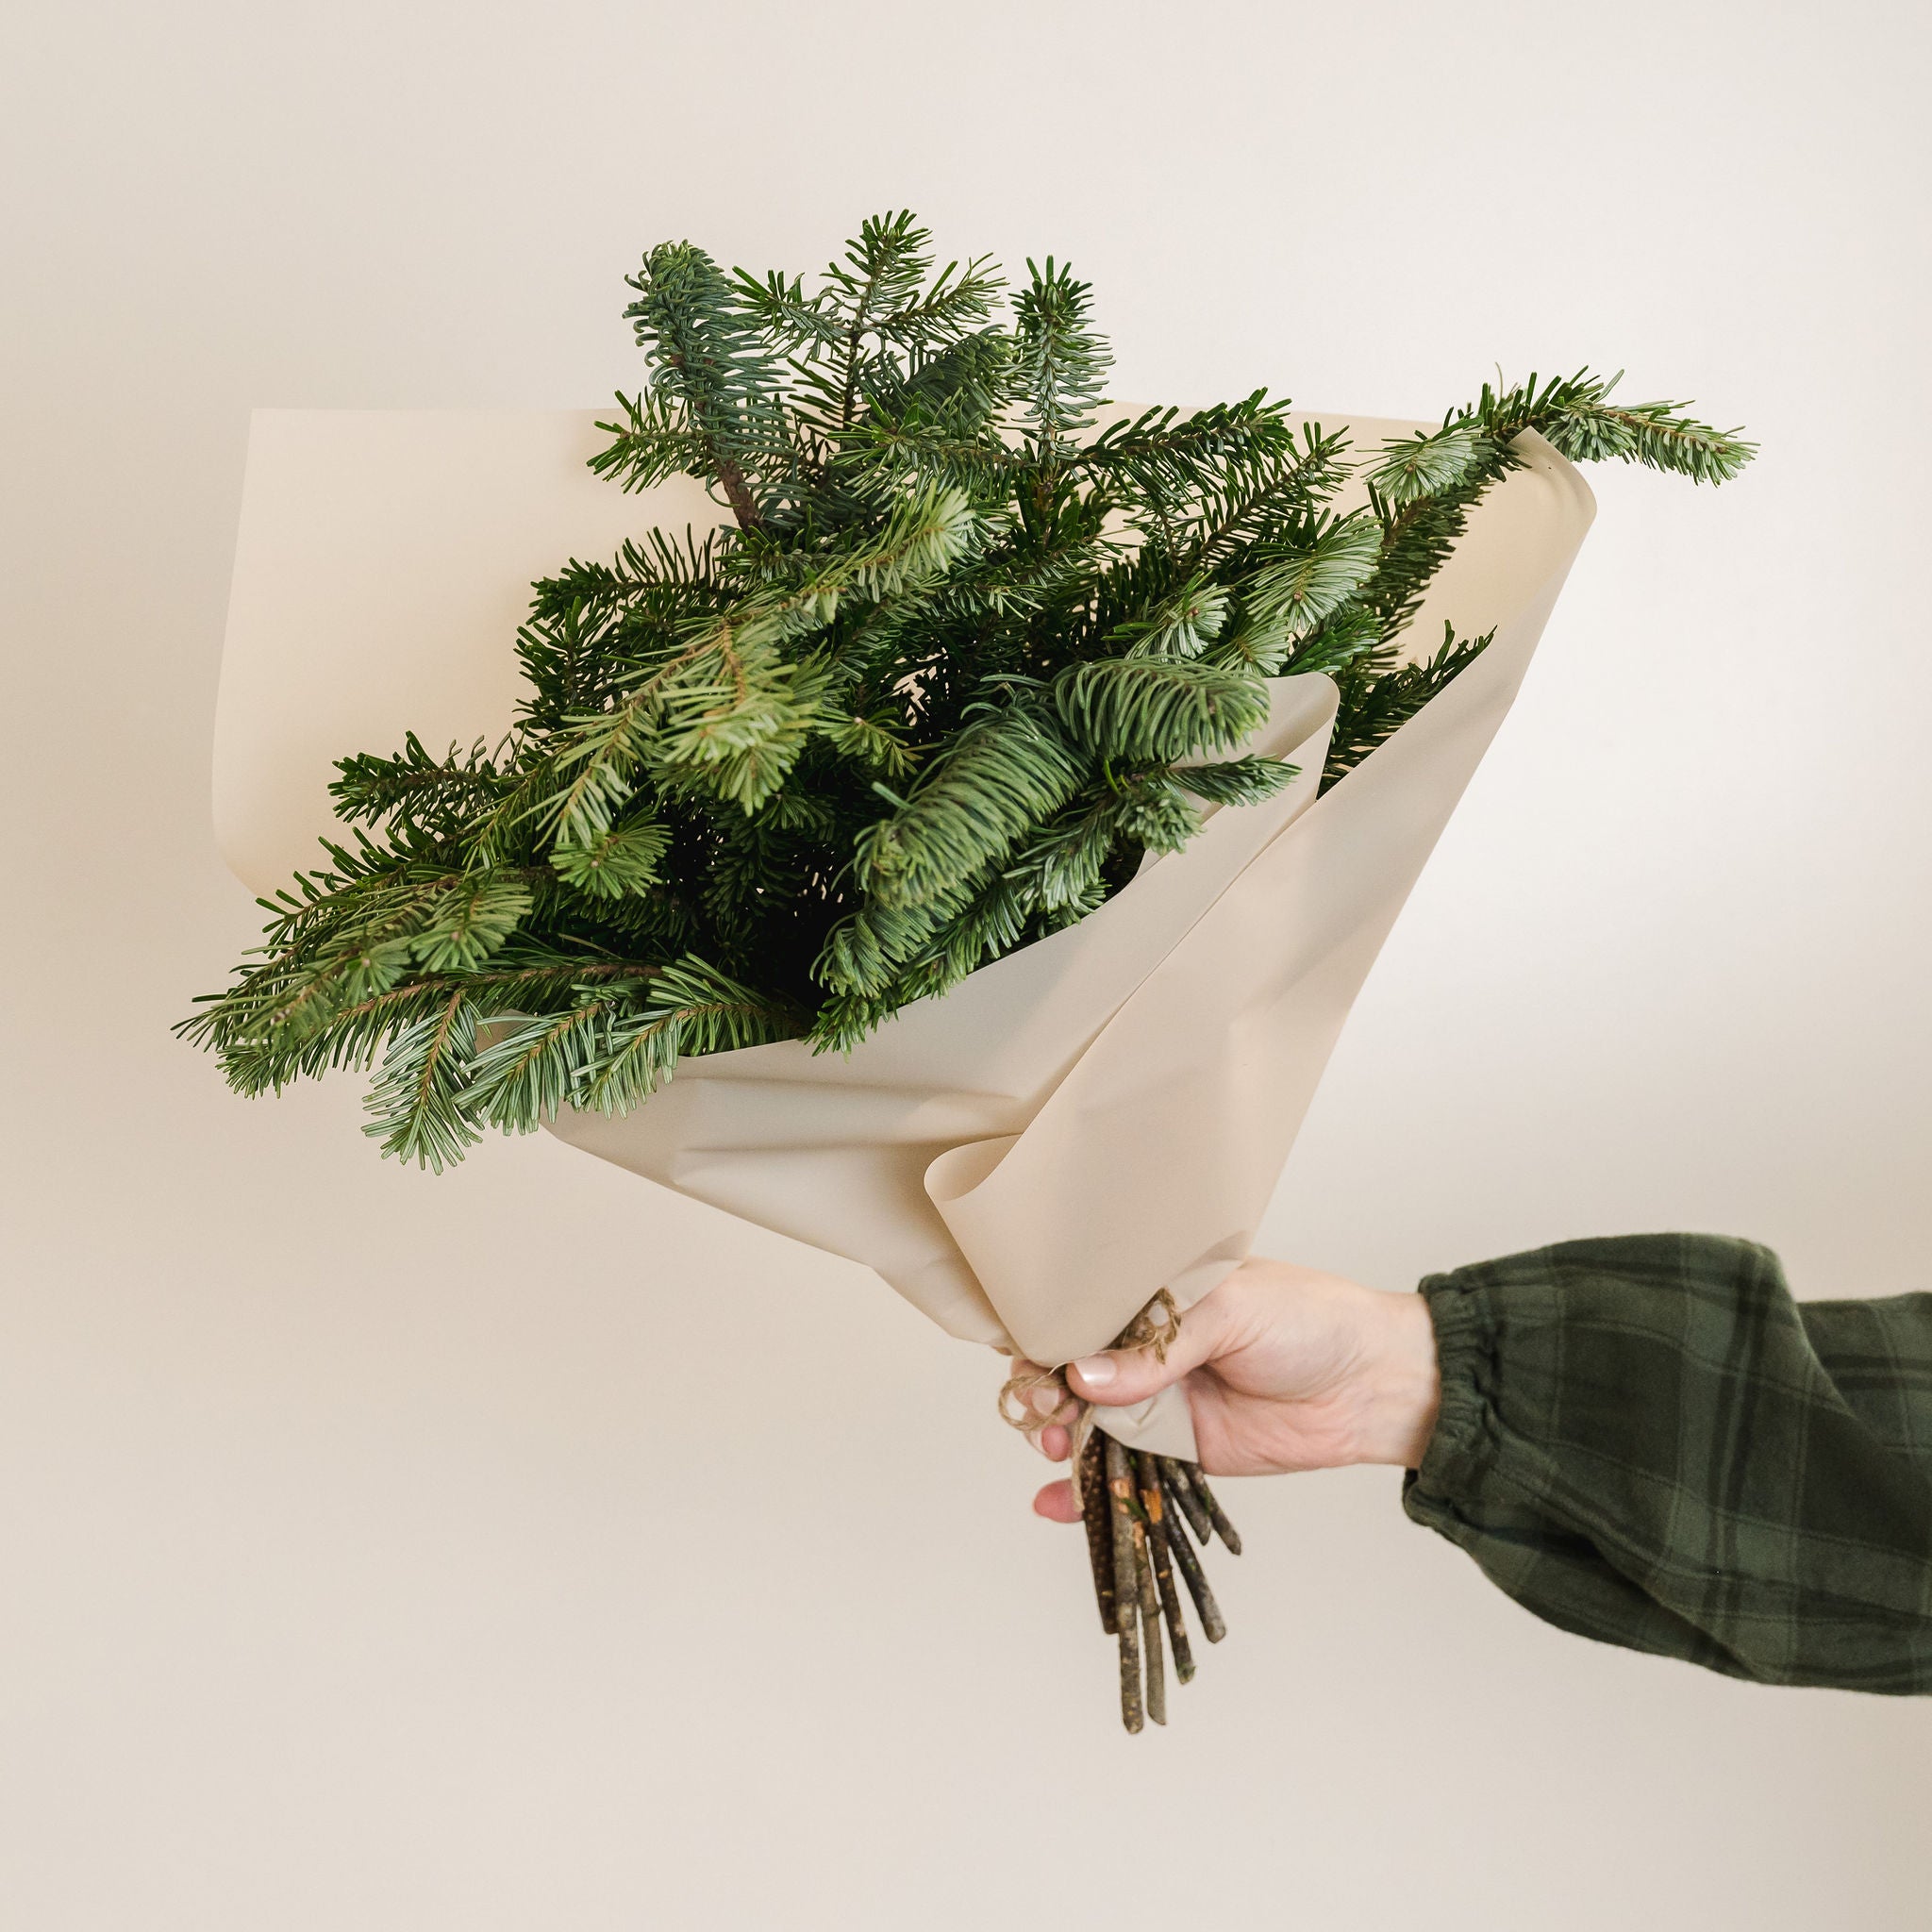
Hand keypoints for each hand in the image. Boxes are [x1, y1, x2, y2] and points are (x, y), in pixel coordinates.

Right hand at [1017, 1256, 1441, 1522]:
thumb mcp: (1231, 1310)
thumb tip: (1083, 1376)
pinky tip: (1056, 1503)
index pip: (1082, 1311)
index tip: (1027, 1358)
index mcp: (1154, 1297)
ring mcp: (1162, 1401)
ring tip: (1057, 1446)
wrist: (1372, 1384)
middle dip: (1045, 1392)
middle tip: (1044, 1409)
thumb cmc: (1309, 1320)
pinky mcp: (1180, 1452)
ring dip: (1060, 1438)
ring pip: (1089, 1424)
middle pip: (1073, 1373)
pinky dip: (1087, 1493)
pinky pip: (1124, 1472)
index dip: (1047, 1333)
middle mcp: (1149, 1349)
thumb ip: (1158, 1348)